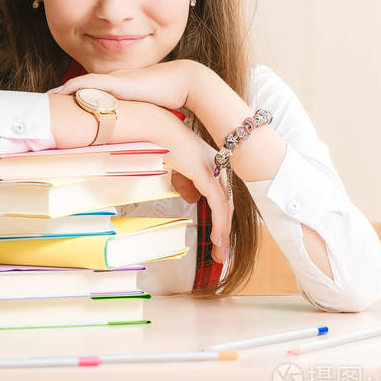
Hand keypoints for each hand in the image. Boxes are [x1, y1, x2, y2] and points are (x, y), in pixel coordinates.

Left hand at [49, 59, 203, 112]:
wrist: (185, 81)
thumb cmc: (174, 98)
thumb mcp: (153, 113)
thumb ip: (146, 124)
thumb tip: (146, 141)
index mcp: (123, 89)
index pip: (96, 92)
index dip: (78, 98)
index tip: (62, 107)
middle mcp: (116, 82)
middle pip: (83, 87)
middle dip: (64, 94)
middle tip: (45, 104)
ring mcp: (115, 81)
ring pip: (82, 84)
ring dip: (63, 90)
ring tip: (45, 98)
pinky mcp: (117, 82)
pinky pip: (88, 82)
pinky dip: (72, 86)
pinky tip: (59, 91)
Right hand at [160, 122, 232, 262]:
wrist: (152, 126)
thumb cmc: (160, 141)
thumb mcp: (176, 165)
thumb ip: (187, 181)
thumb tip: (193, 198)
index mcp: (211, 159)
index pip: (222, 193)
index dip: (222, 217)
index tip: (218, 238)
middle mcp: (217, 162)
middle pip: (227, 202)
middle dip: (225, 229)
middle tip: (221, 252)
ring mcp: (213, 167)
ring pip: (225, 207)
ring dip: (223, 233)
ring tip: (219, 254)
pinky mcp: (206, 173)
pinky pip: (217, 204)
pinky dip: (219, 224)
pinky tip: (216, 240)